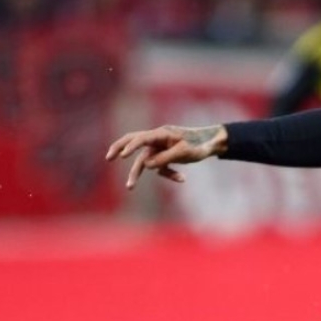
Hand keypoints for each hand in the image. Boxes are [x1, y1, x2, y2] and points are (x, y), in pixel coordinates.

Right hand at [105, 124, 226, 189]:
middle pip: (133, 141)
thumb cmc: (199, 145)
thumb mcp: (183, 152)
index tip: (122, 156)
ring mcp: (160, 148)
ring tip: (129, 187)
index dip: (130, 146)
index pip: (142, 138)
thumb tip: (146, 165)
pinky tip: (182, 178)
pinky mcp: (165, 156)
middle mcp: (157, 139)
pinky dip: (168, 173)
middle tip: (108, 158)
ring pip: (144, 160)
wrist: (211, 144)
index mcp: (161, 133)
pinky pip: (160, 167)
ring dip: (138, 173)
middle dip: (119, 148)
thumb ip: (164, 158)